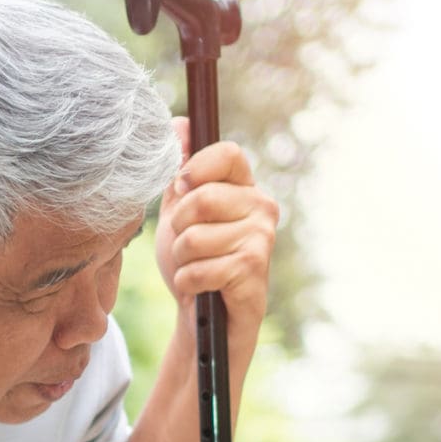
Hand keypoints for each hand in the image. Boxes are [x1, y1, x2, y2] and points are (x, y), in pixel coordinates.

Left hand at [155, 123, 279, 355]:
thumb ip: (178, 170)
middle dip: (178, 227)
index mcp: (244, 187)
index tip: (181, 187)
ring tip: (196, 268)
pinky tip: (200, 288)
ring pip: (194, 239)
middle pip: (202, 198)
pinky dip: (187, 283)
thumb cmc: (194, 262)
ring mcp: (262, 240)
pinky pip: (199, 270)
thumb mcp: (178, 212)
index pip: (228, 153)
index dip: (197, 167)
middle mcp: (261, 208)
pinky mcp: (254, 272)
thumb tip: (179, 123)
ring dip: (181, 260)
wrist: (203, 318)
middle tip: (186, 245)